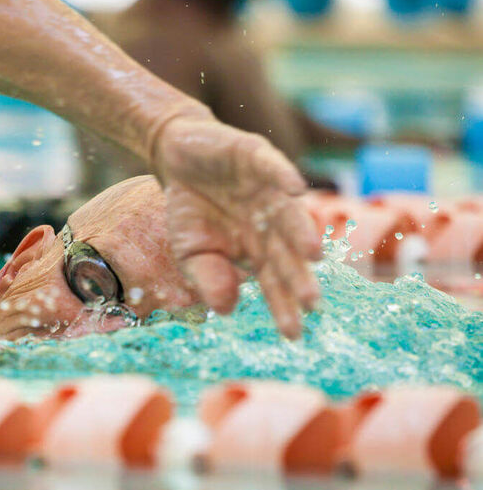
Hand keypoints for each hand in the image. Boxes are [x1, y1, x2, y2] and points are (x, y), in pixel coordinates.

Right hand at [151, 113, 321, 338]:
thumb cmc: (189, 208)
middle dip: (299, 277)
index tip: (292, 334)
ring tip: (313, 254)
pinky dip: (283, 176)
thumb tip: (228, 309)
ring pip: (289, 213)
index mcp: (257, 247)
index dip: (283, 305)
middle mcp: (270, 221)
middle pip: (288, 252)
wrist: (176, 157)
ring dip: (301, 232)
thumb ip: (208, 278)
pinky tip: (294, 189)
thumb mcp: (190, 251)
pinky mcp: (256, 156)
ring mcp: (267, 189)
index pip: (275, 280)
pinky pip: (273, 167)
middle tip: (312, 304)